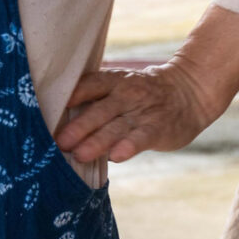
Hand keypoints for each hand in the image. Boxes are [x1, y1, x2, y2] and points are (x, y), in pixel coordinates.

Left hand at [53, 65, 219, 165]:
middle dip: (78, 126)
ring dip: (97, 141)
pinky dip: (129, 146)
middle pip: (98, 110)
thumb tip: (57, 119)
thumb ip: (94, 101)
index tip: (49, 107)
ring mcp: (142, 111)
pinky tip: (117, 156)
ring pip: (116, 127)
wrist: (189, 92)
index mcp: (113, 81)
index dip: (71, 95)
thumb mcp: (120, 88)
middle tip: (58, 142)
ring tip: (79, 154)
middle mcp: (125, 94)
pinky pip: (141, 138)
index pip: (89, 85)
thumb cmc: (142, 95)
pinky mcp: (157, 129)